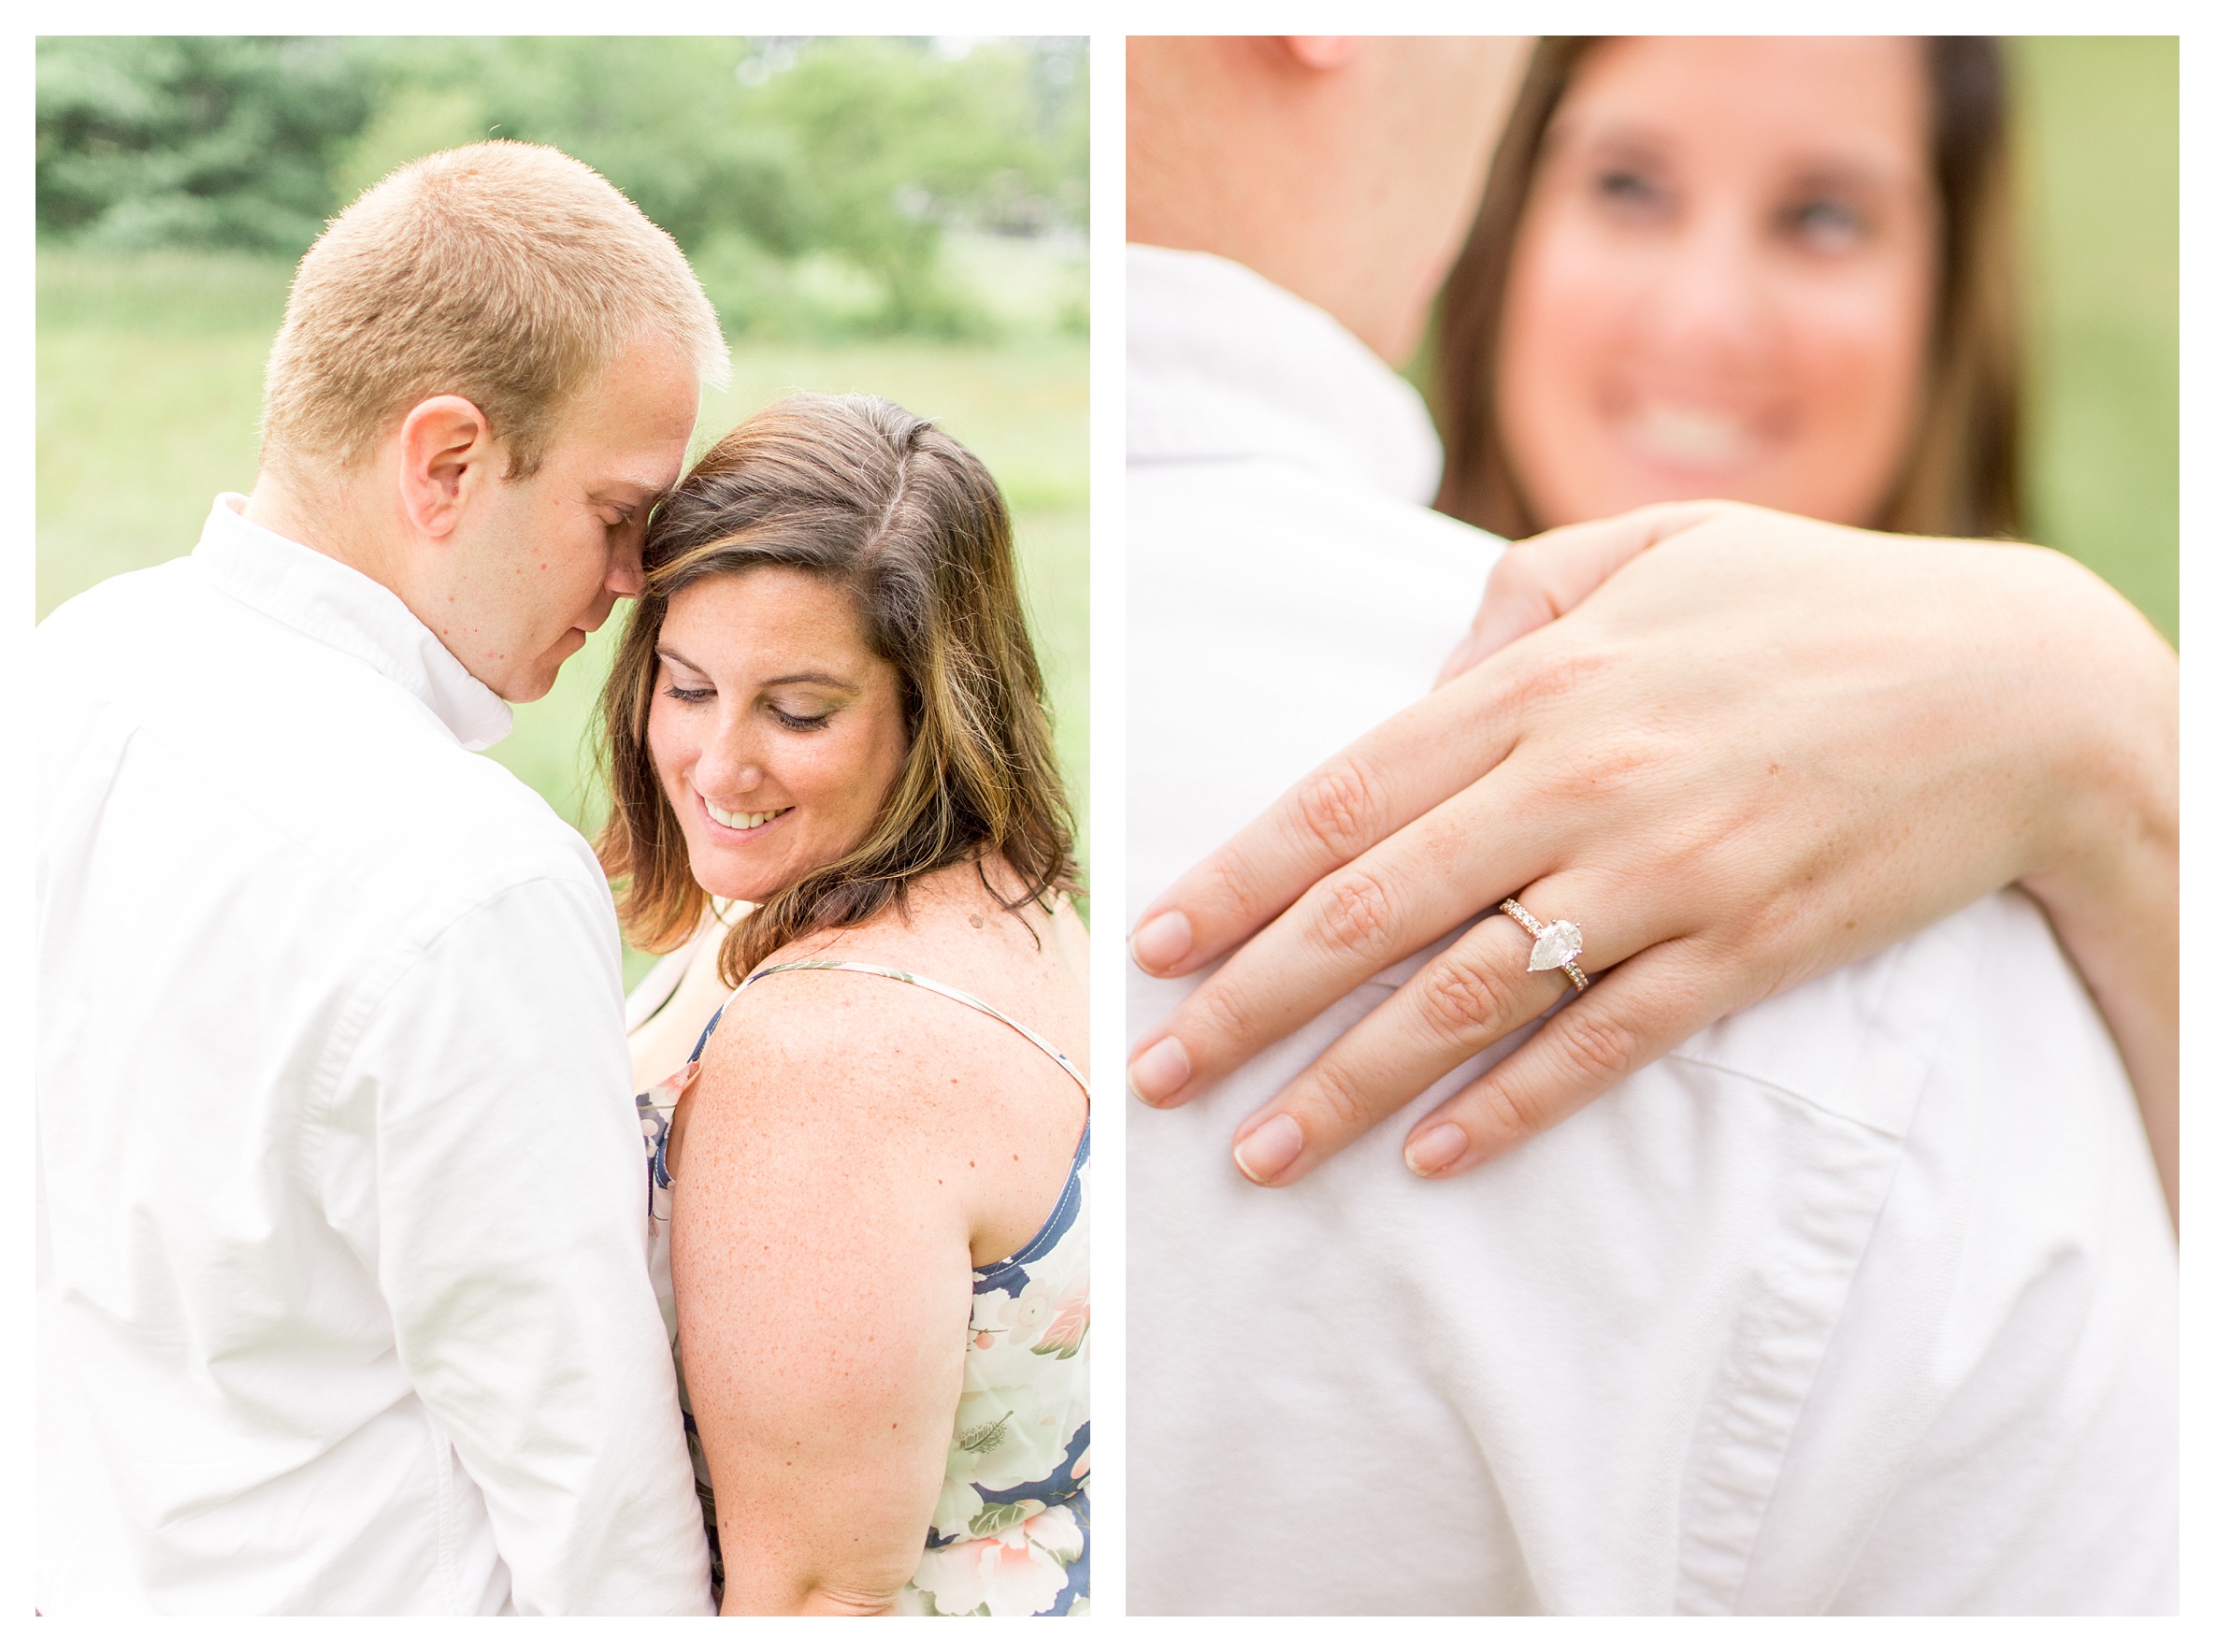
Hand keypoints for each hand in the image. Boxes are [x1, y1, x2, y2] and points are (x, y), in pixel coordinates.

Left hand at [1125, 502, 2177, 1218]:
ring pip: (1464, 1000)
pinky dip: (1510, 1110)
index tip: (1151, 946)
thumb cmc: (1813, 600)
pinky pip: (1602, 1048)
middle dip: (1246, 1004)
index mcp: (1540, 680)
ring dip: (1345, 1086)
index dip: (1234, 882)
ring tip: (1254, 1153)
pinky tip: (1429, 1160)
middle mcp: (1579, 783)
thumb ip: (1510, 605)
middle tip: (1152, 1076)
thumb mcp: (1651, 545)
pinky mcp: (1741, 952)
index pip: (1343, 798)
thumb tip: (1416, 693)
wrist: (2019, 688)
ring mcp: (1661, 877)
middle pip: (1371, 913)